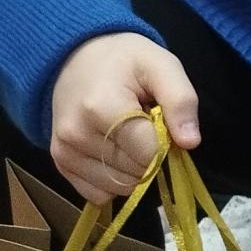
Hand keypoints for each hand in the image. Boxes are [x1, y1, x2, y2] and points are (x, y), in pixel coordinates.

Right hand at [49, 33, 201, 205]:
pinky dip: (113, 181)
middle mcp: (77, 134)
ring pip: (119, 188)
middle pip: (136, 173)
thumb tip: (190, 142)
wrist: (76, 56)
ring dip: (133, 170)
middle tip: (141, 123)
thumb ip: (181, 100)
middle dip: (149, 155)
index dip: (164, 142)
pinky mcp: (60, 164)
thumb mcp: (160, 64)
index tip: (158, 119)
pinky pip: (99, 195)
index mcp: (102, 107)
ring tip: (125, 133)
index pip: (149, 153)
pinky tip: (112, 151)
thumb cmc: (123, 60)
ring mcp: (64, 152)